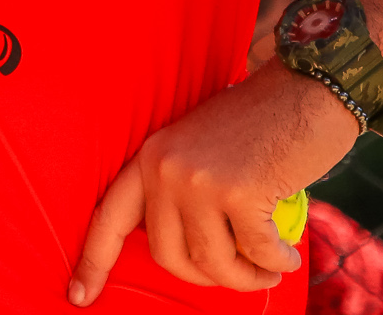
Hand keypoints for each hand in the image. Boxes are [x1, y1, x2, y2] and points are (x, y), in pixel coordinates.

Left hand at [68, 66, 355, 303]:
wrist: (305, 89)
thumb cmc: (261, 125)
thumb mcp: (200, 150)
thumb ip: (180, 194)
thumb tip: (184, 258)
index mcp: (150, 156)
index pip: (110, 216)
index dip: (93, 260)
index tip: (77, 296)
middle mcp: (165, 167)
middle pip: (168, 255)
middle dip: (207, 278)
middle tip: (243, 274)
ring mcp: (198, 179)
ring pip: (212, 262)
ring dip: (247, 277)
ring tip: (270, 268)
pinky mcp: (237, 191)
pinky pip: (256, 254)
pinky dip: (276, 262)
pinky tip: (287, 254)